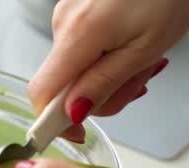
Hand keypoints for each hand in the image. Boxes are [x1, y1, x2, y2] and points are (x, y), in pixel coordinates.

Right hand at [30, 0, 188, 142]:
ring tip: (140, 59)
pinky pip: (79, 49)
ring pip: (74, 68)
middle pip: (62, 84)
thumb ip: (104, 83)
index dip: (52, 121)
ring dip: (105, 75)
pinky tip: (128, 44)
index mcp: (78, 35)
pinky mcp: (73, 10)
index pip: (42, 92)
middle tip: (136, 85)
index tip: (74, 134)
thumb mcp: (145, 48)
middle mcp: (62, 24)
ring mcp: (65, 15)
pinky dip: (102, 56)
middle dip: (97, 95)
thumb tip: (72, 113)